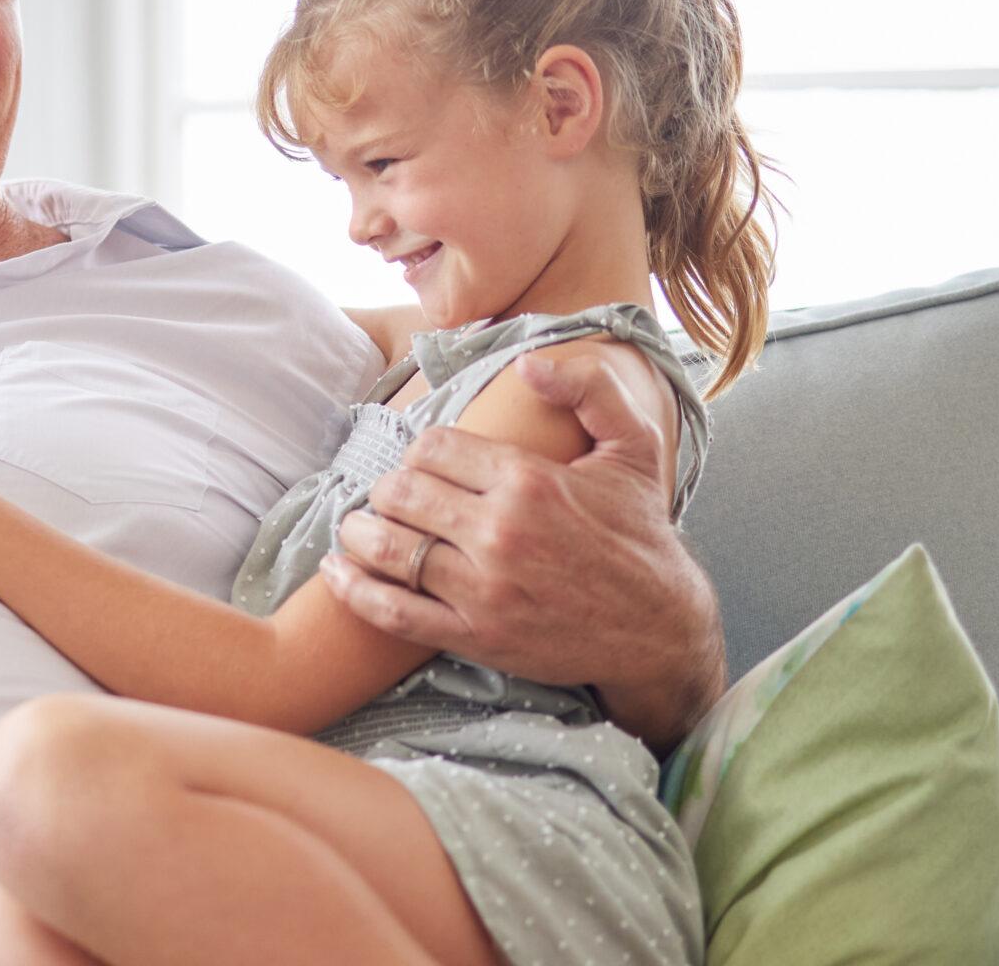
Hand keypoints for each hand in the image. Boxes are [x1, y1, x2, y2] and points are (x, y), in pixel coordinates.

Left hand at [319, 341, 723, 749]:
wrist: (660, 629)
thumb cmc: (642, 535)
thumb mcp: (635, 449)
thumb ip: (589, 389)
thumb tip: (528, 362)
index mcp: (528, 480)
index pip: (432, 449)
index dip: (418, 452)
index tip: (424, 465)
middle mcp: (500, 532)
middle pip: (402, 493)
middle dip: (386, 490)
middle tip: (389, 497)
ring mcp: (484, 588)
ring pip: (389, 548)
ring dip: (358, 533)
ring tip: (356, 528)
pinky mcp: (476, 636)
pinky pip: (393, 611)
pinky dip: (355, 590)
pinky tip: (338, 572)